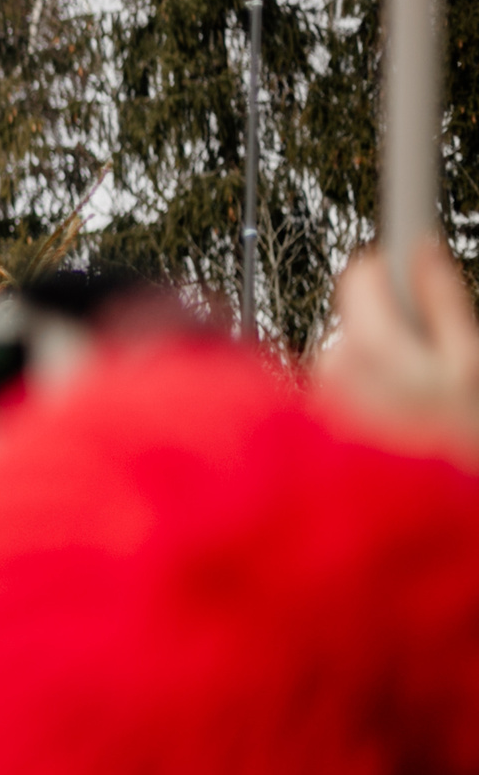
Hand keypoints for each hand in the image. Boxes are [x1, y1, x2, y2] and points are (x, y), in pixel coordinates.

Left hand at [316, 238, 478, 464]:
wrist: (420, 527)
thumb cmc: (455, 440)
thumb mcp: (470, 364)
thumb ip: (444, 301)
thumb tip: (423, 248)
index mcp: (376, 347)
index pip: (363, 275)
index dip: (387, 265)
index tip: (401, 254)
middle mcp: (337, 366)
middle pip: (356, 312)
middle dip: (388, 318)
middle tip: (425, 351)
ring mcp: (321, 394)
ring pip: (347, 350)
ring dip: (375, 361)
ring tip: (411, 401)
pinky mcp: (312, 417)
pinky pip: (338, 384)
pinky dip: (359, 390)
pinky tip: (388, 421)